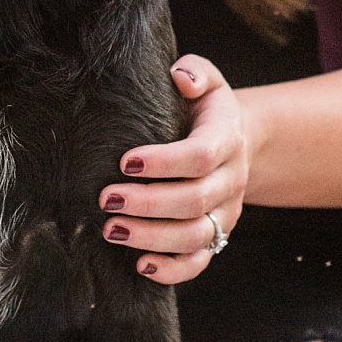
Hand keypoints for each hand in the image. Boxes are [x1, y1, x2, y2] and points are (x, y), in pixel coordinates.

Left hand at [99, 54, 248, 284]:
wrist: (235, 139)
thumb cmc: (205, 107)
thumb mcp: (207, 79)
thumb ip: (195, 71)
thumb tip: (180, 76)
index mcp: (226, 138)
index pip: (199, 155)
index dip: (163, 162)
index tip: (124, 161)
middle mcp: (231, 179)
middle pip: (194, 200)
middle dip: (148, 203)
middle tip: (106, 199)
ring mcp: (226, 213)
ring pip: (195, 236)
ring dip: (152, 237)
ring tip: (111, 230)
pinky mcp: (218, 236)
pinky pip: (200, 262)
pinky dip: (173, 270)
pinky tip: (140, 265)